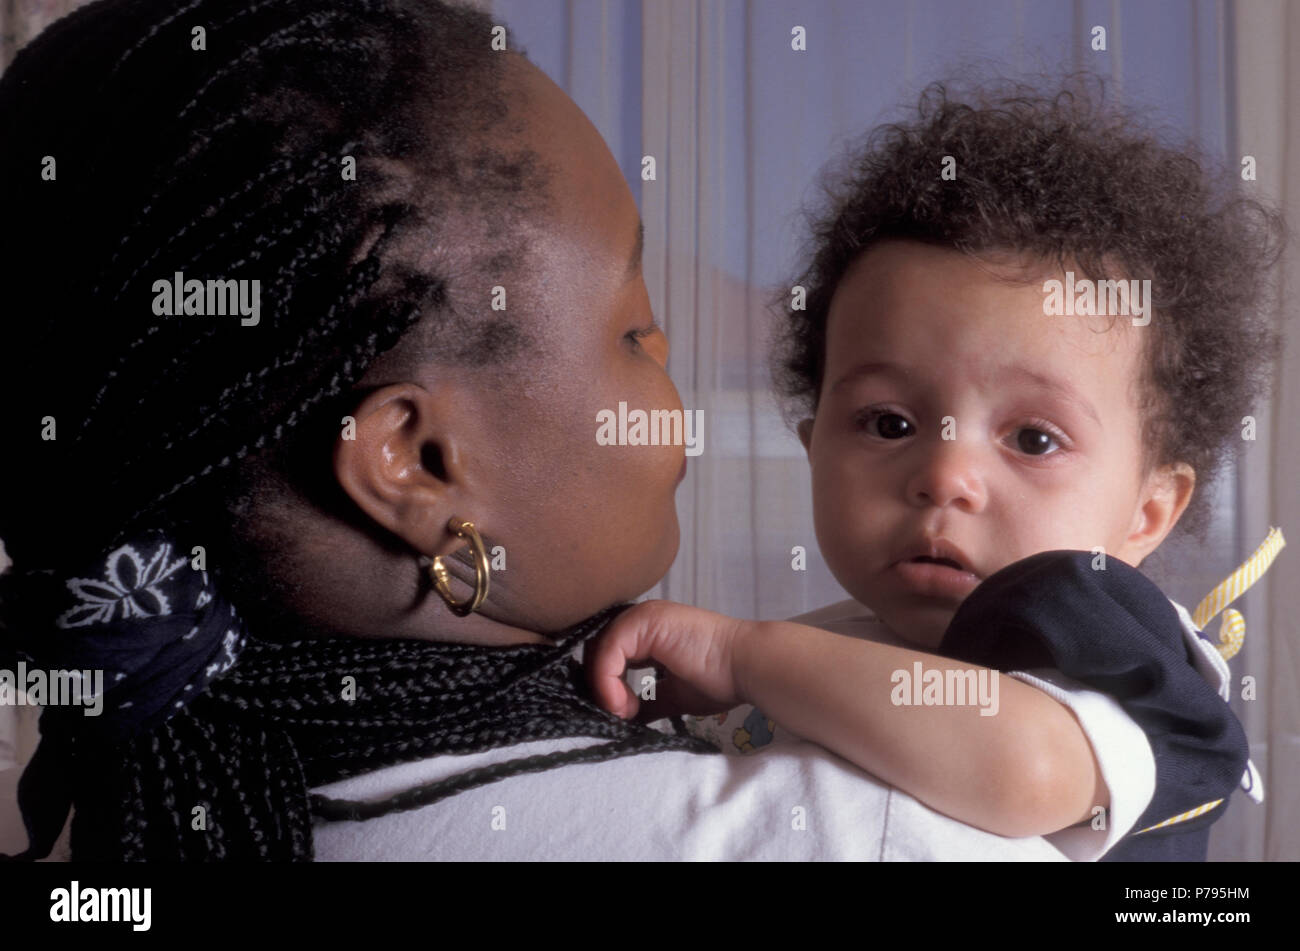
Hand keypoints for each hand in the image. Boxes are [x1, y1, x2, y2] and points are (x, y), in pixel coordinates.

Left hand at [585, 600, 750, 721]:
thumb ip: (648, 701)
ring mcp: (642, 616)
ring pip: (598, 650)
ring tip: (623, 711)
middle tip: (618, 715)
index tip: (620, 714)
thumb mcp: (673, 695)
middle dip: (600, 687)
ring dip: (602, 687)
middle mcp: (641, 618)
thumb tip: (627, 720)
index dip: (605, 685)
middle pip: (597, 650)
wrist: (745, 666)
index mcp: (647, 632)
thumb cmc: (719, 678)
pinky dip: (607, 681)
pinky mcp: (644, 621)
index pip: (608, 655)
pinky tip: (624, 703)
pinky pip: (608, 651)